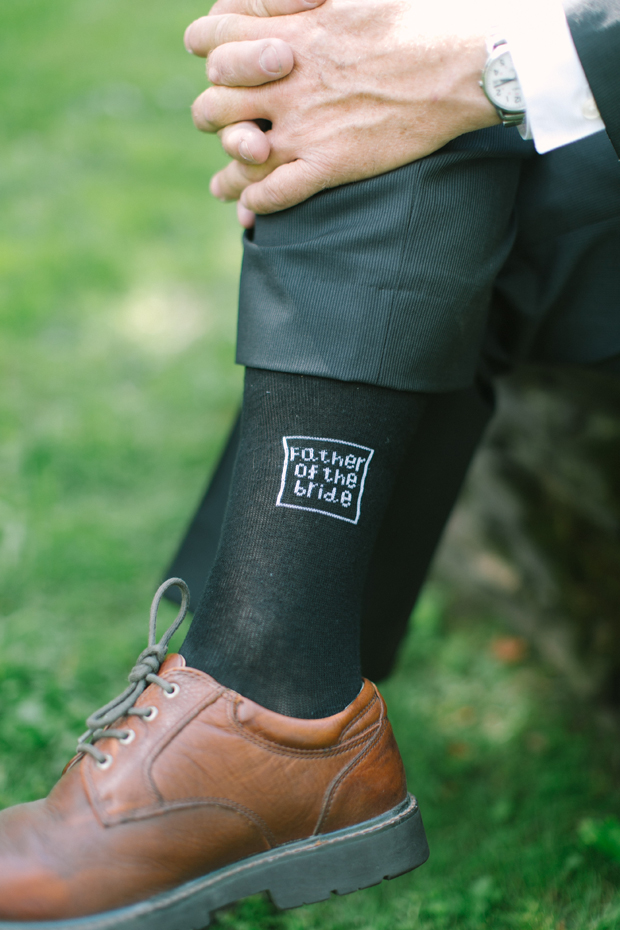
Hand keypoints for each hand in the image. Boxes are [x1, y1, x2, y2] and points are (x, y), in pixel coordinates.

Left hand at [186, 0, 498, 217]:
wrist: (461, 64)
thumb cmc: (413, 18)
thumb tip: (255, 4)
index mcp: (286, 36)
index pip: (212, 43)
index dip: (207, 50)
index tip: (213, 59)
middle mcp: (284, 86)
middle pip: (214, 105)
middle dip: (212, 114)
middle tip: (224, 122)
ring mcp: (304, 130)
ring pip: (238, 156)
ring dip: (228, 168)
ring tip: (223, 184)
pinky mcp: (328, 166)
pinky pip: (274, 193)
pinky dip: (255, 203)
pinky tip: (250, 208)